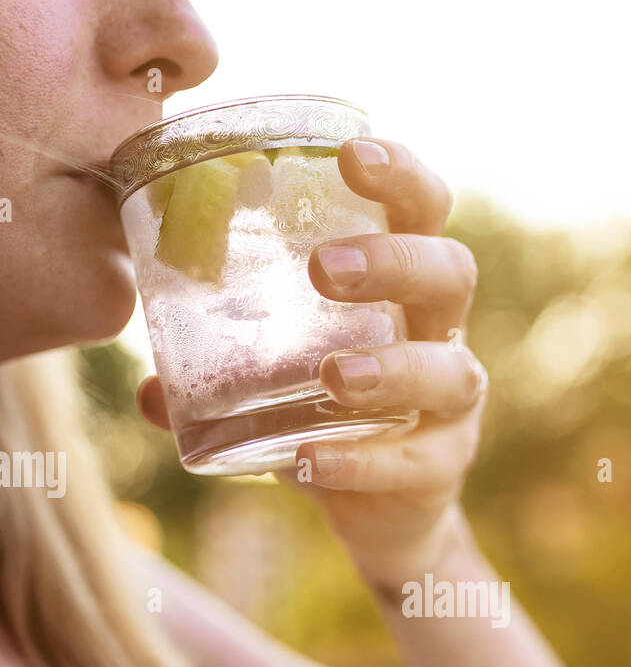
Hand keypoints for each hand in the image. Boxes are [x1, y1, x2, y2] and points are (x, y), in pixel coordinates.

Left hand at [137, 137, 487, 583]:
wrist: (381, 513)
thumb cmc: (331, 416)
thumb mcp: (277, 379)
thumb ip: (219, 373)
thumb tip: (144, 387)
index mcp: (403, 289)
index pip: (422, 211)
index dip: (400, 176)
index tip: (350, 153)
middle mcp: (441, 335)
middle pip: (451, 275)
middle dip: (393, 262)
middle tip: (322, 268)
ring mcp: (452, 406)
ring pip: (450, 373)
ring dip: (392, 369)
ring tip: (333, 377)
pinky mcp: (442, 468)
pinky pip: (414, 462)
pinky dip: (360, 461)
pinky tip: (310, 459)